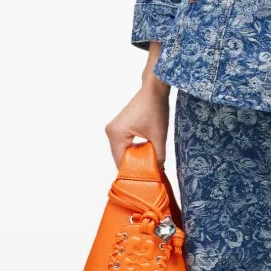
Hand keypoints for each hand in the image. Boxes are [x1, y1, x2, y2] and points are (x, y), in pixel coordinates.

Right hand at [105, 45, 170, 168]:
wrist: (154, 89)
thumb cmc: (156, 109)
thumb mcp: (159, 137)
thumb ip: (158, 157)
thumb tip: (157, 173)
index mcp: (116, 134)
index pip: (121, 162)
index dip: (133, 173)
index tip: (145, 181)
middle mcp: (110, 132)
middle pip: (120, 158)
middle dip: (134, 166)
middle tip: (148, 174)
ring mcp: (113, 129)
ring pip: (122, 152)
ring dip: (134, 158)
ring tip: (148, 165)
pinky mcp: (118, 127)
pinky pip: (123, 145)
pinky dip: (133, 150)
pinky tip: (144, 154)